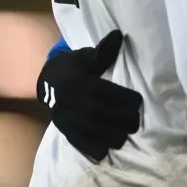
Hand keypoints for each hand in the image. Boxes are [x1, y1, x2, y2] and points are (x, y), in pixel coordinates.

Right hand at [38, 30, 143, 162]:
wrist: (49, 81)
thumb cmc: (74, 67)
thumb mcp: (85, 56)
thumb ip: (103, 51)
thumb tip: (118, 35)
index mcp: (74, 81)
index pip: (99, 90)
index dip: (120, 97)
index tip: (138, 101)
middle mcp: (66, 100)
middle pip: (94, 112)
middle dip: (118, 118)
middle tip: (136, 121)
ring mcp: (62, 117)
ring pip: (86, 129)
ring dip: (108, 135)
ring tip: (125, 136)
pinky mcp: (61, 130)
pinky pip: (75, 141)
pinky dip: (90, 147)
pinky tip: (105, 150)